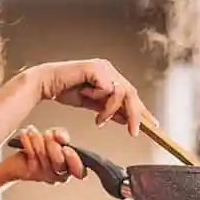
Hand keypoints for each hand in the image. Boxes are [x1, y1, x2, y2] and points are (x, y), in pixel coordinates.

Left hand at [6, 126, 85, 183]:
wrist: (17, 161)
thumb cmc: (39, 149)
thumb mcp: (54, 139)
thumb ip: (62, 137)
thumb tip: (62, 138)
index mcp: (69, 167)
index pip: (79, 171)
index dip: (74, 160)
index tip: (66, 149)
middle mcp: (59, 174)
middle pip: (59, 161)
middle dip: (51, 143)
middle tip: (47, 135)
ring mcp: (45, 174)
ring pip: (43, 154)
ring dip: (37, 138)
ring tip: (33, 133)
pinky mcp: (31, 171)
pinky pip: (31, 153)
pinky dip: (26, 140)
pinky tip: (25, 135)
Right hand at [27, 59, 158, 136]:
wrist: (46, 83)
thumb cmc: (66, 90)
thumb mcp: (93, 105)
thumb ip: (109, 110)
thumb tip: (126, 119)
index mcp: (110, 76)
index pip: (131, 94)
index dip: (141, 110)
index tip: (152, 125)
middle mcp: (109, 69)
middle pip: (132, 93)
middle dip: (134, 115)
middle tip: (133, 132)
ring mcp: (103, 67)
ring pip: (122, 92)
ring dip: (111, 110)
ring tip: (99, 119)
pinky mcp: (95, 68)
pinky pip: (108, 89)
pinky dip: (100, 99)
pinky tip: (87, 97)